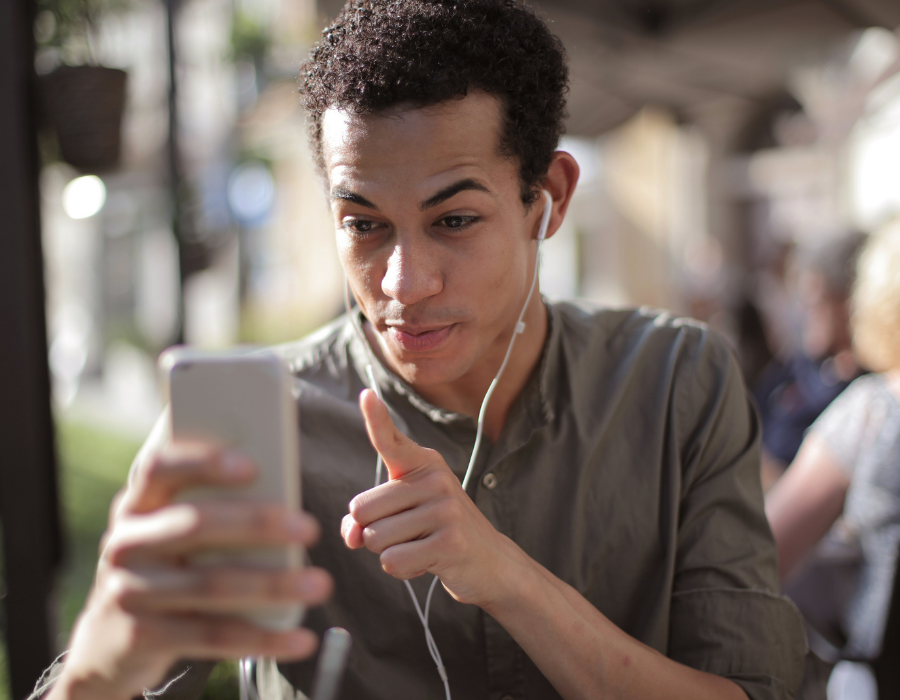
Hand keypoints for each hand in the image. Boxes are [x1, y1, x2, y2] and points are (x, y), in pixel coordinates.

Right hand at [51, 441, 331, 699]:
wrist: (108, 642)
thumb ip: (213, 509)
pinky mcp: (141, 637)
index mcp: (138, 504)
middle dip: (257, 524)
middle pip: (195, 525)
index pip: (160, 468)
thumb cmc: (167, 566)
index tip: (253, 466)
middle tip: (310, 529)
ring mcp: (129, 591)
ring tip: (320, 584)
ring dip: (273, 585)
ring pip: (211, 584)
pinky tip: (300, 638)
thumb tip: (285, 495)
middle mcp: (127, 543)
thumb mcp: (173, 532)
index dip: (203, 463)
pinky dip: (264, 638)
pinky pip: (213, 637)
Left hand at [340, 389, 522, 607]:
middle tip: (408, 533)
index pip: (391, 440)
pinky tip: (426, 562)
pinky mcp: (451, 542)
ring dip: (388, 552)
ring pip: (375, 539)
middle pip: (362, 510)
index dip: (376, 418)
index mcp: (423, 464)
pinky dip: (401, 570)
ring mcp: (446, 509)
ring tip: (420, 546)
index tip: (365, 394)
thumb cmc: (434, 534)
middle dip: (372, 532)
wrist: (489, 562)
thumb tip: (351, 534)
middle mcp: (435, 479)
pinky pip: (393, 561)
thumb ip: (365, 520)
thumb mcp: (400, 517)